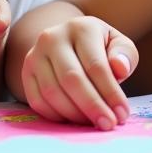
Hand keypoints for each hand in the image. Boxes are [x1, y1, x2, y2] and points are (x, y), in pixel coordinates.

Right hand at [20, 15, 136, 129]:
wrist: (70, 42)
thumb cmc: (100, 47)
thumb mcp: (118, 44)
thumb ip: (125, 55)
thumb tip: (120, 68)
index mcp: (80, 27)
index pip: (96, 65)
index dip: (110, 93)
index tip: (122, 114)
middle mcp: (52, 37)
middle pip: (72, 79)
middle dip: (92, 106)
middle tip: (108, 124)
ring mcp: (35, 54)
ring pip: (52, 92)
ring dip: (75, 114)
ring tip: (93, 123)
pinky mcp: (26, 72)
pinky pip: (37, 101)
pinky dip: (57, 116)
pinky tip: (74, 120)